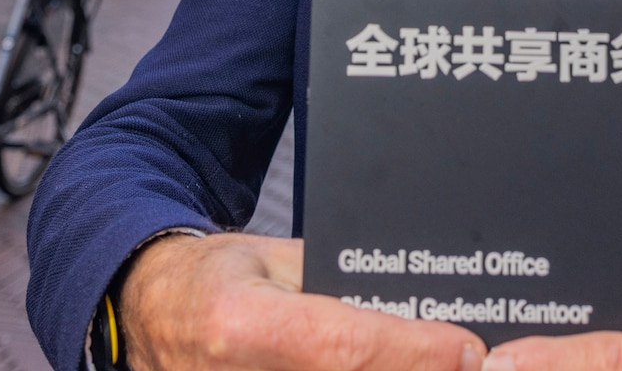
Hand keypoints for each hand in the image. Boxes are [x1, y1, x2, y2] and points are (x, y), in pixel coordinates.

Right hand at [118, 233, 487, 370]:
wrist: (150, 317)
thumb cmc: (217, 281)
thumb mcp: (280, 260)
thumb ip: (346, 286)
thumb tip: (428, 306)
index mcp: (239, 326)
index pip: (342, 348)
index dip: (413, 352)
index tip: (467, 350)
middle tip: (471, 363)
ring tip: (447, 365)